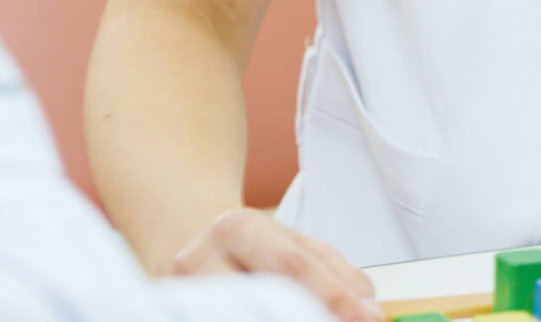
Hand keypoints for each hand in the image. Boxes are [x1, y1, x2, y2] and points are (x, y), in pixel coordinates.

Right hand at [173, 207, 380, 321]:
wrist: (182, 238)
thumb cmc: (247, 247)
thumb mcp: (290, 243)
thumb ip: (334, 272)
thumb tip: (368, 310)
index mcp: (237, 228)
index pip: (292, 266)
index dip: (334, 298)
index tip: (367, 319)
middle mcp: (199, 258)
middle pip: (262, 300)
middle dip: (308, 318)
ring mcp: (178, 293)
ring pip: (238, 316)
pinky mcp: (173, 311)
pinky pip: (218, 321)